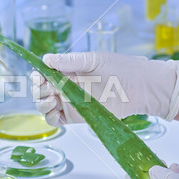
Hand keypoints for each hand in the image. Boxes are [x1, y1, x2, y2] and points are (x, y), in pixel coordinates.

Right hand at [31, 52, 178, 125]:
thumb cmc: (122, 68)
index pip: (44, 73)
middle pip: (41, 90)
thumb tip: (46, 58)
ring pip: (45, 105)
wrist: (141, 88)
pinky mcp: (76, 116)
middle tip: (48, 90)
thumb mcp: (94, 60)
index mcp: (68, 70)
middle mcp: (66, 86)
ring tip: (51, 101)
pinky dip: (50, 118)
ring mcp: (70, 102)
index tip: (39, 77)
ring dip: (42, 104)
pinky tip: (55, 112)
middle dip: (39, 90)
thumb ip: (70, 61)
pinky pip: (56, 120)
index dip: (38, 76)